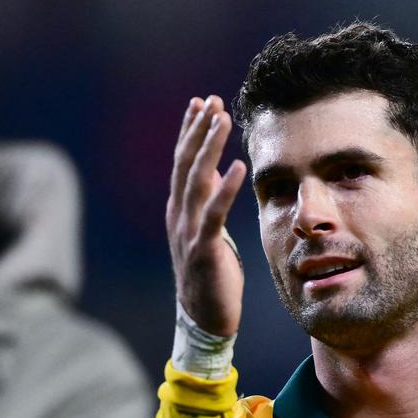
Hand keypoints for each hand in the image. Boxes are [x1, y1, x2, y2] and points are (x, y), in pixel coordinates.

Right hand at [166, 95, 247, 335]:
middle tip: (210, 101)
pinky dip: (227, 188)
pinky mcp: (204, 249)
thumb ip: (209, 201)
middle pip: (185, 164)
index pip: (182, 162)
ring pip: (196, 181)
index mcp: (179, 209)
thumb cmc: (211, 273)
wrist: (204, 317)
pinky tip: (239, 167)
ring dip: (209, 148)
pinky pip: (215, 213)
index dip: (191, 131)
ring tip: (221, 120)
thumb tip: (218, 171)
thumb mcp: (208, 230)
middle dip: (197, 130)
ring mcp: (188, 232)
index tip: (201, 102)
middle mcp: (178, 216)